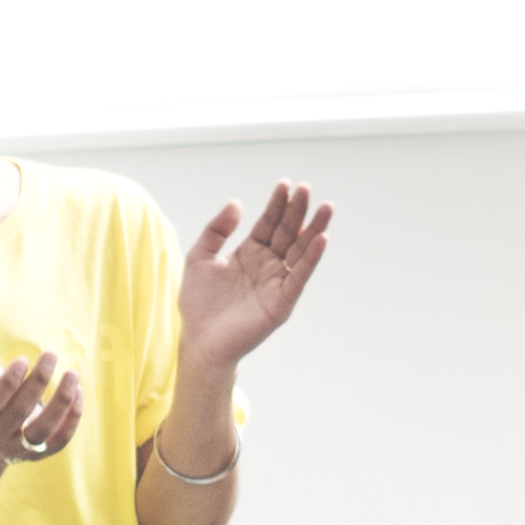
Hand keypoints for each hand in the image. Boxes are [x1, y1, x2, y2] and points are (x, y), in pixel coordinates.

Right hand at [0, 348, 85, 469]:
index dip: (7, 383)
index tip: (23, 359)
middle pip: (18, 414)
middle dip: (37, 382)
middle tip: (51, 355)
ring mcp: (15, 450)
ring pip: (41, 432)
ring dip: (61, 402)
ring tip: (72, 374)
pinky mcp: (38, 453)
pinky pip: (59, 441)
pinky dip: (72, 418)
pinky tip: (78, 391)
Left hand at [174, 181, 333, 366]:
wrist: (199, 339)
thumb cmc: (198, 303)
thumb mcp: (200, 257)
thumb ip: (216, 230)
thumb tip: (237, 203)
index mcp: (250, 253)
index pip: (269, 223)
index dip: (277, 204)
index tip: (286, 184)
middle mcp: (267, 265)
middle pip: (288, 233)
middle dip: (298, 211)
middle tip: (307, 188)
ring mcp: (277, 283)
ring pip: (300, 251)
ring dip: (314, 230)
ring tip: (326, 208)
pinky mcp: (282, 302)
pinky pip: (299, 277)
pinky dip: (312, 259)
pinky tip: (321, 240)